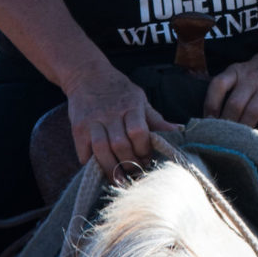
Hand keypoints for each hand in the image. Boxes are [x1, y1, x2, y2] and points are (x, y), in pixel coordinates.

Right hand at [63, 70, 179, 181]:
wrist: (86, 75)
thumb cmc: (119, 90)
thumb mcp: (140, 99)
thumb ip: (155, 119)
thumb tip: (179, 131)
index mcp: (130, 105)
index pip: (138, 131)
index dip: (144, 149)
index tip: (147, 159)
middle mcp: (110, 113)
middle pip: (120, 144)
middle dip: (130, 163)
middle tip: (136, 173)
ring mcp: (92, 121)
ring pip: (101, 150)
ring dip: (112, 169)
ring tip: (120, 181)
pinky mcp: (78, 129)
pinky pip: (84, 152)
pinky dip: (92, 165)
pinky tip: (101, 170)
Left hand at [205, 40, 257, 134]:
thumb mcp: (243, 70)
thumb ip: (230, 87)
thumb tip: (212, 117)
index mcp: (237, 71)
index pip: (218, 86)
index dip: (210, 105)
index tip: (208, 123)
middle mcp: (252, 78)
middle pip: (234, 105)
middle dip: (227, 125)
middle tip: (223, 141)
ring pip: (252, 112)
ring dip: (245, 131)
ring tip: (239, 145)